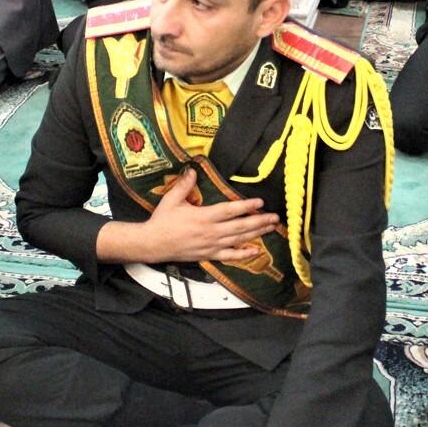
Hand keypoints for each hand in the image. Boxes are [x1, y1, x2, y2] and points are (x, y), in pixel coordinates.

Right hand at [132, 168, 280, 262]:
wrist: (153, 244)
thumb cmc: (162, 220)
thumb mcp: (172, 199)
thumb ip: (185, 185)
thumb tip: (193, 170)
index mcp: (203, 216)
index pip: (230, 211)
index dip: (246, 206)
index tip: (260, 202)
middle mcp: (211, 232)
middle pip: (240, 227)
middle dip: (259, 221)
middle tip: (275, 217)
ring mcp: (211, 245)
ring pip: (239, 240)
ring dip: (257, 234)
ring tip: (271, 228)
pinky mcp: (209, 255)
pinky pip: (229, 256)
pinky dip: (243, 254)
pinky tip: (256, 251)